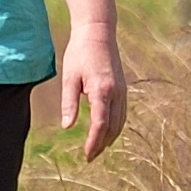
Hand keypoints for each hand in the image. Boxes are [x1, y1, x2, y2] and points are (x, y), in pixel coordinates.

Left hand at [52, 23, 129, 160]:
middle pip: (112, 127)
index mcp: (102, 90)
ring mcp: (122, 91)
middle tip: (90, 157)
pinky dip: (115, 127)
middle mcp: (116, 93)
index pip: (100, 124)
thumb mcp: (69, 77)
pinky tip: (106, 133)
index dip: (93, 142)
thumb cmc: (80, 53)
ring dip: (110, 138)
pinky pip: (122, 113)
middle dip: (102, 145)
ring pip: (120, 122)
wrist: (98, 32)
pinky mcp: (123, 88)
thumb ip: (69, 103)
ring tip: (97, 149)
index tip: (86, 155)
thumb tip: (67, 127)